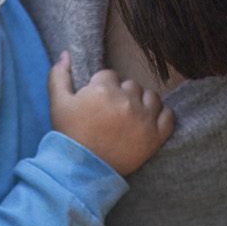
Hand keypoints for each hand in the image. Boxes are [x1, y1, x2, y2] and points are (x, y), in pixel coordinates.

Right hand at [48, 51, 174, 175]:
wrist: (81, 172)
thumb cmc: (69, 136)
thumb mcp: (58, 104)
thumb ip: (59, 75)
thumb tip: (65, 53)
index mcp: (104, 90)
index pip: (110, 75)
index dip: (102, 88)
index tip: (97, 104)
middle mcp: (127, 101)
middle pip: (131, 85)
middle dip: (121, 95)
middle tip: (111, 114)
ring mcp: (144, 119)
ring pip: (151, 97)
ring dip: (142, 103)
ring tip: (128, 117)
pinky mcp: (156, 137)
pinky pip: (168, 115)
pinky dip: (161, 115)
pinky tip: (147, 121)